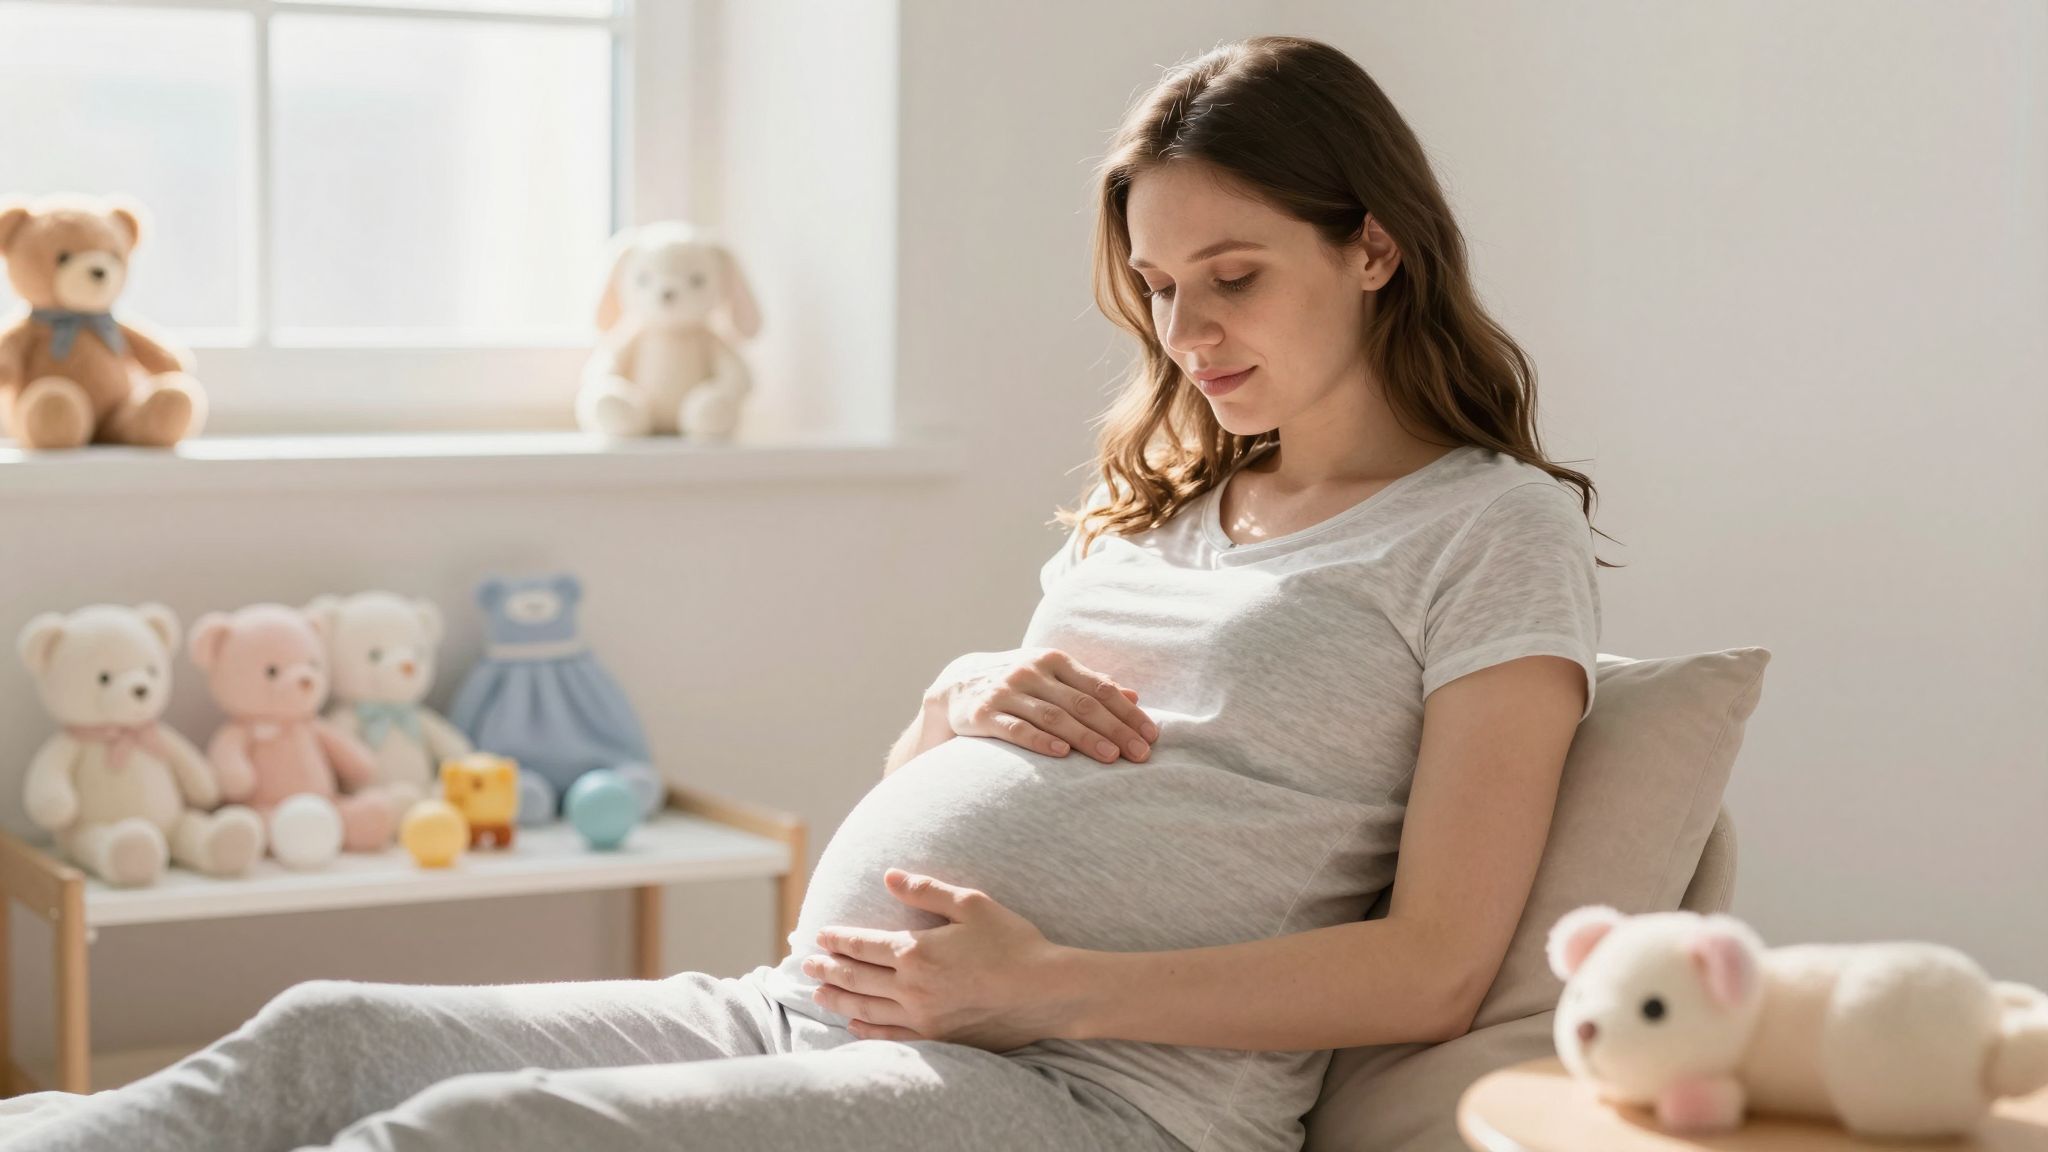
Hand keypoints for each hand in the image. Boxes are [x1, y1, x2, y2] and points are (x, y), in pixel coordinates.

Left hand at [807, 869, 1079, 1051]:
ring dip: (838, 997)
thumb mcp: (971, 904)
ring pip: (866, 1007)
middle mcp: (912, 987)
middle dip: (828, 968)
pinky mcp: (937, 1039)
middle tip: (806, 964)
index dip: (838, 939)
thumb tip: (888, 876)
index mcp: (917, 952)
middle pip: (857, 977)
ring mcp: (923, 1017)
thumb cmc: (1013, 941)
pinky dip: (866, 1029)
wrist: (1045, 992)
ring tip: (818, 992)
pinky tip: (853, 1023)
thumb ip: (925, 890)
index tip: (819, 936)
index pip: (863, 944)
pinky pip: (890, 1036)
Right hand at [928, 648, 1158, 763]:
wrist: (954, 687)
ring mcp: (1005, 691)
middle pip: (1082, 703)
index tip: (1151, 735)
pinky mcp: (982, 713)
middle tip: (1140, 754)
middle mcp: (1030, 671)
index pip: (1099, 687)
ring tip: (1111, 757)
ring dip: (1085, 738)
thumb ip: (1088, 684)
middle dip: (1115, 730)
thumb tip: (1134, 695)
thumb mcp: (1050, 676)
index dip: (1127, 712)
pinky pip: (1015, 728)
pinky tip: (1062, 755)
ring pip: (1053, 716)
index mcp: (1053, 660)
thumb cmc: (1015, 685)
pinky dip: (1040, 741)